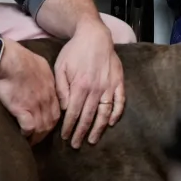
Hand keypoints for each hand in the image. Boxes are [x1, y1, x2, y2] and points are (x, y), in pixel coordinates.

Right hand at [0, 34, 60, 144]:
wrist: (7, 59)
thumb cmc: (20, 57)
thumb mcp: (40, 64)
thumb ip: (44, 76)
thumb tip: (40, 80)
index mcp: (51, 88)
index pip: (57, 110)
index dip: (51, 121)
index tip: (45, 127)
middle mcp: (46, 98)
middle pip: (52, 122)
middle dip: (45, 133)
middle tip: (37, 139)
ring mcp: (35, 104)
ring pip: (42, 127)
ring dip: (37, 137)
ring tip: (30, 142)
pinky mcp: (22, 108)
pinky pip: (29, 127)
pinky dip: (27, 134)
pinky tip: (22, 135)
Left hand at [55, 21, 125, 148]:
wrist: (94, 35)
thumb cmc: (74, 51)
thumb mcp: (61, 67)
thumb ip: (62, 88)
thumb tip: (65, 108)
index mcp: (80, 85)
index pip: (74, 113)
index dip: (69, 127)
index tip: (65, 137)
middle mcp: (96, 88)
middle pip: (88, 116)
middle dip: (81, 132)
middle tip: (76, 145)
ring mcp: (109, 86)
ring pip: (104, 113)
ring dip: (98, 128)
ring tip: (93, 139)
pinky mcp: (119, 81)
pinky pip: (120, 101)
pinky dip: (116, 113)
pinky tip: (111, 123)